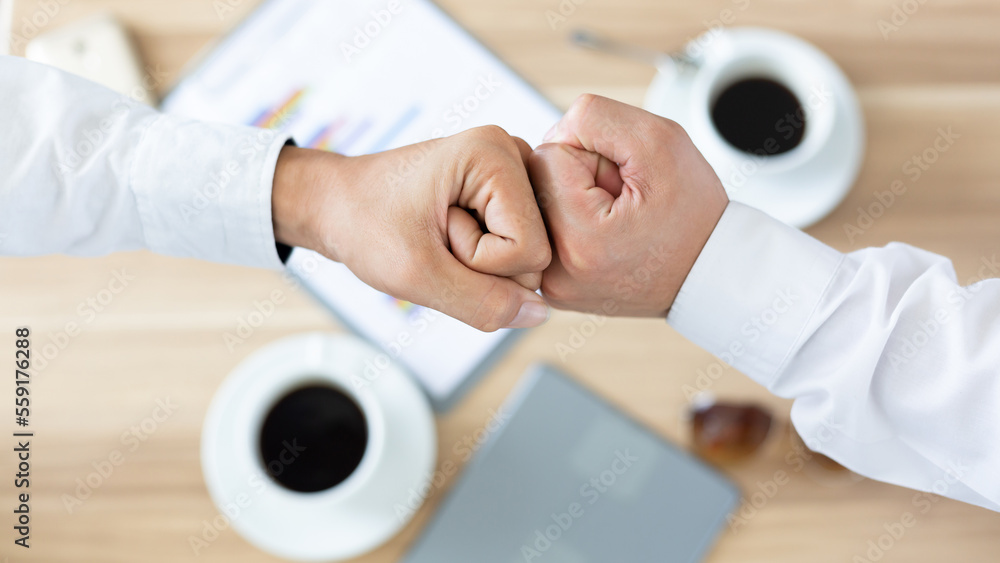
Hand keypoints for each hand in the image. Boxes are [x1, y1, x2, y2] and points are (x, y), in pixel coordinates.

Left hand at [272, 126, 550, 331]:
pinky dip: (481, 259)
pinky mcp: (507, 193)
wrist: (334, 204)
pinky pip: (517, 252)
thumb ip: (482, 302)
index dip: (479, 264)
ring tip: (438, 234)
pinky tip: (450, 236)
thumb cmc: (363, 225)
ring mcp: (514, 172)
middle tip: (434, 236)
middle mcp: (514, 153)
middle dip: (481, 265)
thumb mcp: (417, 274)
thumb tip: (538, 314)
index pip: (530, 251)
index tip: (433, 234)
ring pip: (528, 258)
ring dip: (480, 264)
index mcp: (494, 152)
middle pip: (537, 255)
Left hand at [529, 95, 728, 316]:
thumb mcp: (659, 140)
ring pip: (537, 204)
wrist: (709, 272)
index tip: (625, 185)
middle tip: (622, 203)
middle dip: (578, 178)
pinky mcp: (552, 286)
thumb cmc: (692, 212)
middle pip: (535, 181)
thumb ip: (593, 118)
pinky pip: (545, 230)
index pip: (547, 154)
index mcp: (581, 241)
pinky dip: (570, 222)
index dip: (591, 156)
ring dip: (573, 199)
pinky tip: (603, 235)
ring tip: (614, 220)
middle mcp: (557, 273)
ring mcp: (551, 285)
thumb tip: (551, 134)